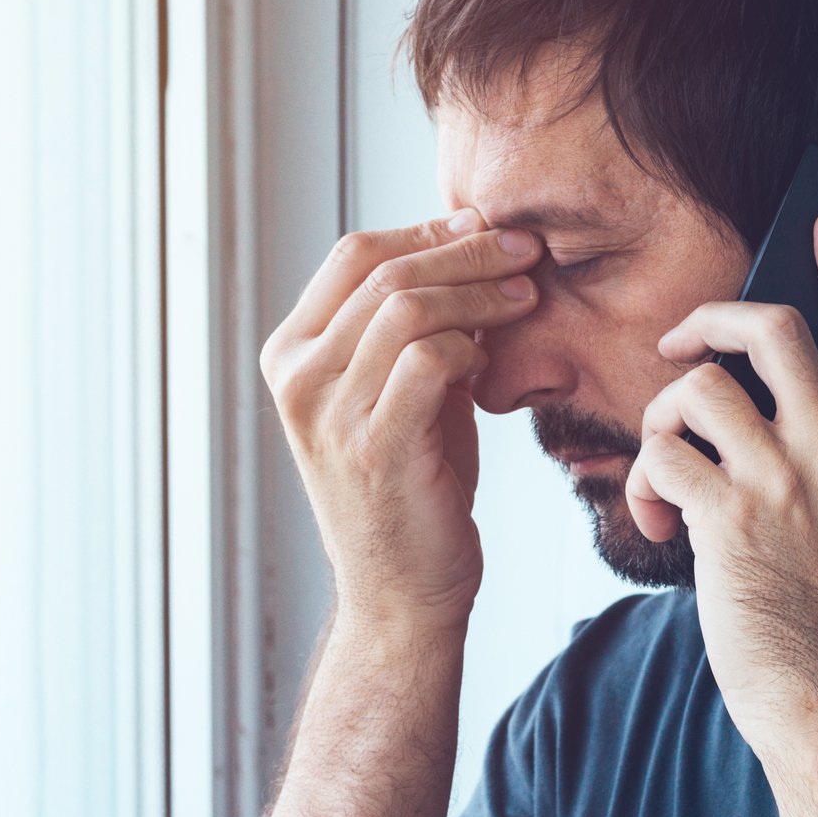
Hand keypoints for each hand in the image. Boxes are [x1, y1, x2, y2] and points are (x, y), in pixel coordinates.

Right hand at [260, 210, 543, 630]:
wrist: (400, 590)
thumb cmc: (409, 483)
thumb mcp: (396, 388)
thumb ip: (410, 326)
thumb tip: (466, 244)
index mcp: (291, 352)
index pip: (354, 254)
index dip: (425, 229)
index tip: (485, 226)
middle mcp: (298, 377)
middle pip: (384, 272)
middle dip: (466, 250)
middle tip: (525, 249)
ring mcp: (328, 413)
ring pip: (407, 307)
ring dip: (479, 292)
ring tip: (526, 295)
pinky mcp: (374, 446)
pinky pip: (429, 361)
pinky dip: (471, 346)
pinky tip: (493, 359)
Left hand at [624, 209, 817, 761]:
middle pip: (775, 327)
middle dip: (714, 318)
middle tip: (684, 344)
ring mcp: (786, 482)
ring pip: (699, 389)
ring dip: (661, 422)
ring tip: (664, 473)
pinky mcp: (728, 519)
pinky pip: (660, 456)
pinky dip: (642, 485)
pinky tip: (655, 524)